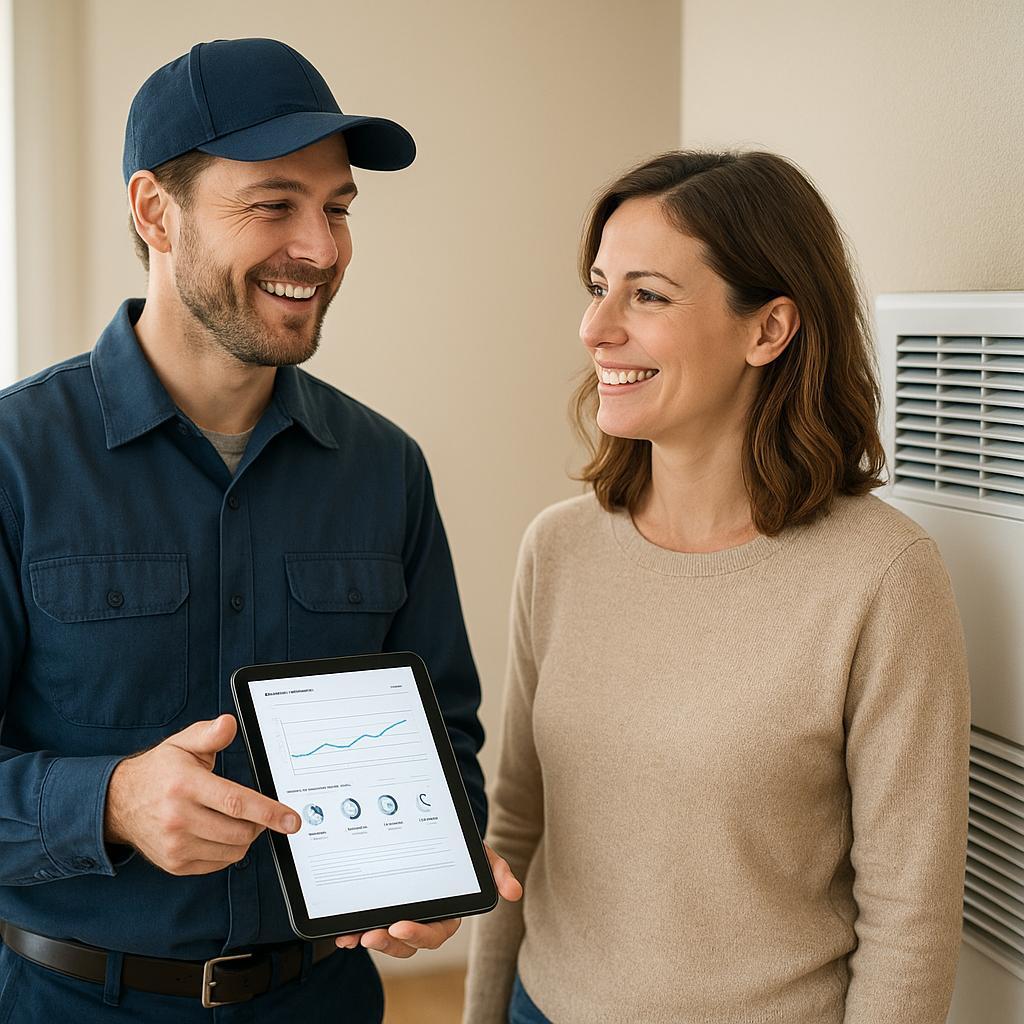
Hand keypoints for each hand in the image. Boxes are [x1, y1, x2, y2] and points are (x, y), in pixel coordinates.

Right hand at [104, 714, 300, 874]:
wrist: (119, 803)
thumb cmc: (160, 770)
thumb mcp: (182, 744)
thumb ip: (209, 734)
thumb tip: (229, 723)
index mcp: (185, 786)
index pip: (236, 802)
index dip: (269, 812)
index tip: (292, 820)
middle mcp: (179, 818)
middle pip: (240, 831)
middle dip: (260, 823)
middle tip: (258, 811)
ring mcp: (175, 845)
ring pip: (233, 850)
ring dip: (245, 837)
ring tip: (235, 818)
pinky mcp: (175, 864)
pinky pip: (219, 863)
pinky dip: (229, 850)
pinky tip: (219, 832)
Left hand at [334, 842, 522, 957]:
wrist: (440, 832)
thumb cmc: (461, 850)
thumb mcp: (480, 855)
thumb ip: (496, 870)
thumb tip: (513, 891)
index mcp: (447, 912)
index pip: (435, 932)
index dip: (418, 934)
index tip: (400, 926)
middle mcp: (424, 919)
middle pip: (407, 942)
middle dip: (389, 942)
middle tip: (372, 934)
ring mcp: (403, 915)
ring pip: (387, 939)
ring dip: (371, 940)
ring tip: (355, 936)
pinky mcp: (384, 909)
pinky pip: (369, 925)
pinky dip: (355, 931)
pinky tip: (344, 933)